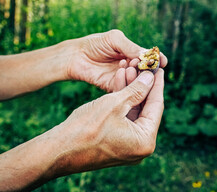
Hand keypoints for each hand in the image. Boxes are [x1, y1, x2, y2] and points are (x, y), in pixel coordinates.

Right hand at [49, 69, 163, 175]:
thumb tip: (151, 77)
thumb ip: (136, 90)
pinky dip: (122, 102)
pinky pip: (124, 118)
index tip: (159, 68)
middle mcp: (140, 147)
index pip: (156, 106)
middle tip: (143, 66)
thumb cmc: (85, 128)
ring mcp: (128, 146)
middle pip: (146, 109)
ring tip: (128, 68)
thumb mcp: (115, 104)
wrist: (58, 150)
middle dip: (142, 85)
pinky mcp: (117, 143)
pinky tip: (119, 82)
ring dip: (130, 91)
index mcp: (145, 141)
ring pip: (134, 111)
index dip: (157, 84)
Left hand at [66, 29, 166, 91]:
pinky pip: (125, 88)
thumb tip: (146, 55)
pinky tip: (123, 73)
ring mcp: (123, 77)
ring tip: (131, 66)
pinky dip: (127, 82)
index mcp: (132, 53)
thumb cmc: (95, 44)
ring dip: (137, 75)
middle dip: (148, 68)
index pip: (149, 57)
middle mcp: (130, 66)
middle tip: (146, 65)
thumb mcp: (114, 39)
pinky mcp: (114, 87)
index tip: (163, 61)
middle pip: (146, 70)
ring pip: (137, 80)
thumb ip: (130, 47)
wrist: (76, 57)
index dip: (157, 59)